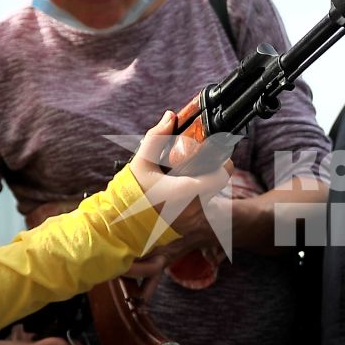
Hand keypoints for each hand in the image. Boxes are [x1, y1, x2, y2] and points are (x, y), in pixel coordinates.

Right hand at [128, 110, 232, 256]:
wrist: (121, 225)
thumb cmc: (131, 192)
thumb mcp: (141, 161)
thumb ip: (157, 137)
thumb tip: (171, 116)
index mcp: (186, 190)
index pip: (223, 176)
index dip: (223, 164)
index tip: (216, 156)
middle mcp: (194, 208)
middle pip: (218, 185)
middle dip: (211, 172)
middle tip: (199, 163)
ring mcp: (193, 220)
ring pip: (211, 197)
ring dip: (204, 185)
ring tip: (186, 177)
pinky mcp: (189, 228)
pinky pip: (202, 209)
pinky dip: (196, 199)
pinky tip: (180, 192)